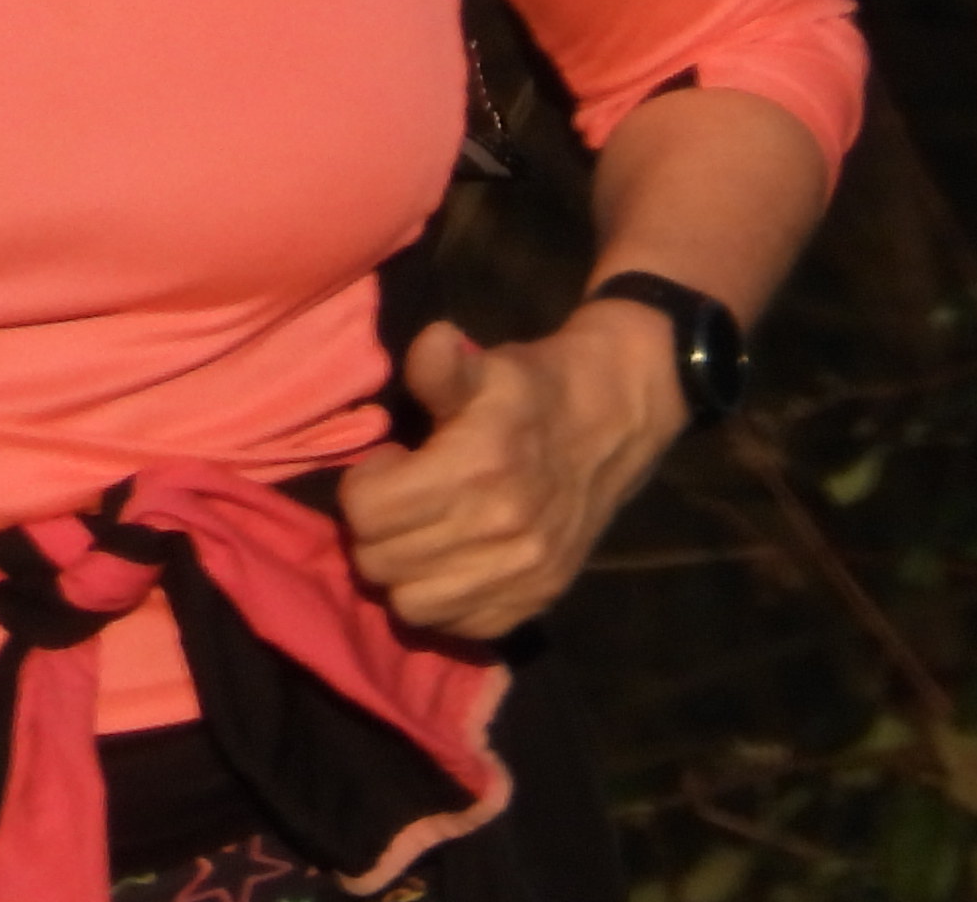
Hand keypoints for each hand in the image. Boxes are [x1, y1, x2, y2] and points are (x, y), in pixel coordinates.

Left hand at [337, 307, 682, 640]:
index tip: (390, 463)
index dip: (363, 484)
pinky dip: (443, 602)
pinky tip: (450, 562)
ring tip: (419, 534)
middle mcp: (501, 531)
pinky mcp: (537, 602)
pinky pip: (460, 628)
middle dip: (374, 529)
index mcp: (479, 467)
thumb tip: (430, 346)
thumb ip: (441, 365)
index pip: (367, 511)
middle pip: (380, 563)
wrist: (613, 423)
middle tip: (399, 499)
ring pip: (412, 606)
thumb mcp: (485, 364)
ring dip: (402, 571)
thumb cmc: (534, 389)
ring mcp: (522, 575)